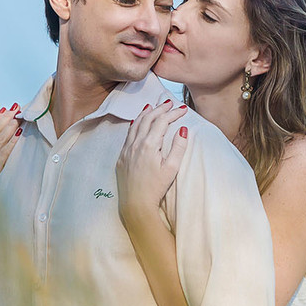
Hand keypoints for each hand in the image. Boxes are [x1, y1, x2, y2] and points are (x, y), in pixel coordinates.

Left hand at [116, 99, 188, 227]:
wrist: (136, 203)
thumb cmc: (156, 188)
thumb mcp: (172, 168)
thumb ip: (178, 147)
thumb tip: (183, 129)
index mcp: (149, 145)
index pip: (162, 122)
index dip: (173, 113)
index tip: (183, 109)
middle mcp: (136, 144)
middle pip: (148, 119)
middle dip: (160, 109)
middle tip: (170, 103)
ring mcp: (127, 149)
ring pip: (136, 124)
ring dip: (146, 113)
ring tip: (153, 106)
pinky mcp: (122, 156)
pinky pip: (128, 134)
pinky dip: (135, 124)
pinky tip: (137, 122)